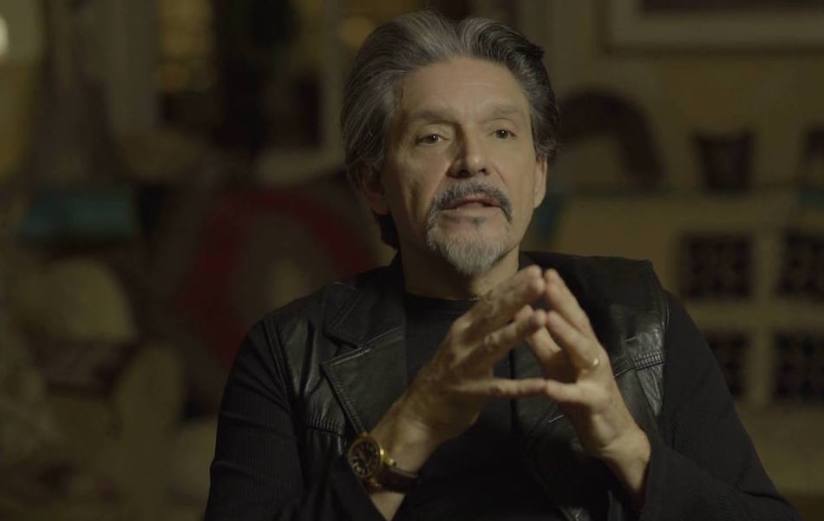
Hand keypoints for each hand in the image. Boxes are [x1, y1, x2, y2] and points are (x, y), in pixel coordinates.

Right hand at [393, 265, 552, 444]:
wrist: (419, 412)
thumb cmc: (448, 374)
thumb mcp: (462, 342)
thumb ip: (482, 325)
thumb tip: (505, 301)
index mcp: (464, 328)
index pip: (490, 301)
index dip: (512, 285)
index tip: (535, 269)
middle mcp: (463, 341)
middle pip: (492, 315)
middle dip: (517, 297)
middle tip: (541, 280)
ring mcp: (466, 367)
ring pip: (494, 345)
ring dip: (518, 331)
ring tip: (541, 317)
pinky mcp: (471, 393)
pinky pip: (500, 389)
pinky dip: (520, 388)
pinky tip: (541, 385)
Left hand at [520, 269, 649, 503]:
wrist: (611, 434)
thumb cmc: (580, 392)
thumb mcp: (557, 363)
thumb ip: (541, 340)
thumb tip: (522, 312)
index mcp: (581, 343)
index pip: (569, 312)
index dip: (557, 291)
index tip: (540, 269)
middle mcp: (592, 354)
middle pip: (578, 323)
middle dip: (562, 301)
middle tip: (545, 279)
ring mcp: (596, 377)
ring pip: (582, 351)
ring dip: (565, 334)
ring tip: (548, 318)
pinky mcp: (594, 402)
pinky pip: (577, 395)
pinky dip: (562, 390)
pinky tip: (547, 386)